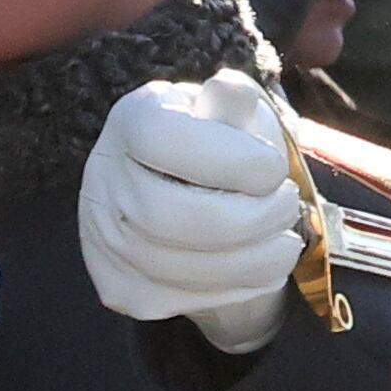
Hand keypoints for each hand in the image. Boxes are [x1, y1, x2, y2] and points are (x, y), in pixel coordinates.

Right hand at [81, 70, 308, 353]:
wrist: (190, 194)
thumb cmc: (221, 145)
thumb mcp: (233, 112)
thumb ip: (235, 103)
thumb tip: (230, 90)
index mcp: (131, 121)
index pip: (164, 142)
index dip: (232, 161)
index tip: (275, 168)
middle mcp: (103, 179)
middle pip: (166, 216)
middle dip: (248, 219)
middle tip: (288, 208)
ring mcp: (103, 239)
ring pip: (176, 267)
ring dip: (251, 260)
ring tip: (285, 242)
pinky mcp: (120, 286)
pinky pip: (181, 299)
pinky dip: (236, 288)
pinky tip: (260, 266)